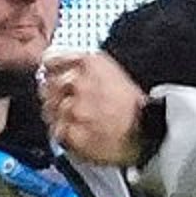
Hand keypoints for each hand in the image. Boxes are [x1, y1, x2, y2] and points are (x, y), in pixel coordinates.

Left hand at [37, 51, 150, 166]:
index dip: (52, 73)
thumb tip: (52, 62)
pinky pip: (57, 131)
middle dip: (57, 97)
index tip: (57, 80)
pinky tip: (84, 132)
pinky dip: (67, 134)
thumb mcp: (112, 72)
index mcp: (90, 63)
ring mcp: (74, 109)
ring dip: (62, 117)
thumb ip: (81, 65)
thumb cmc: (134, 106)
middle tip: (78, 106)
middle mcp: (79, 83)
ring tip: (84, 121)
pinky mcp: (72, 132)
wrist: (148, 134)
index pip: (50, 61)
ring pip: (49, 111)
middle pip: (47, 87)